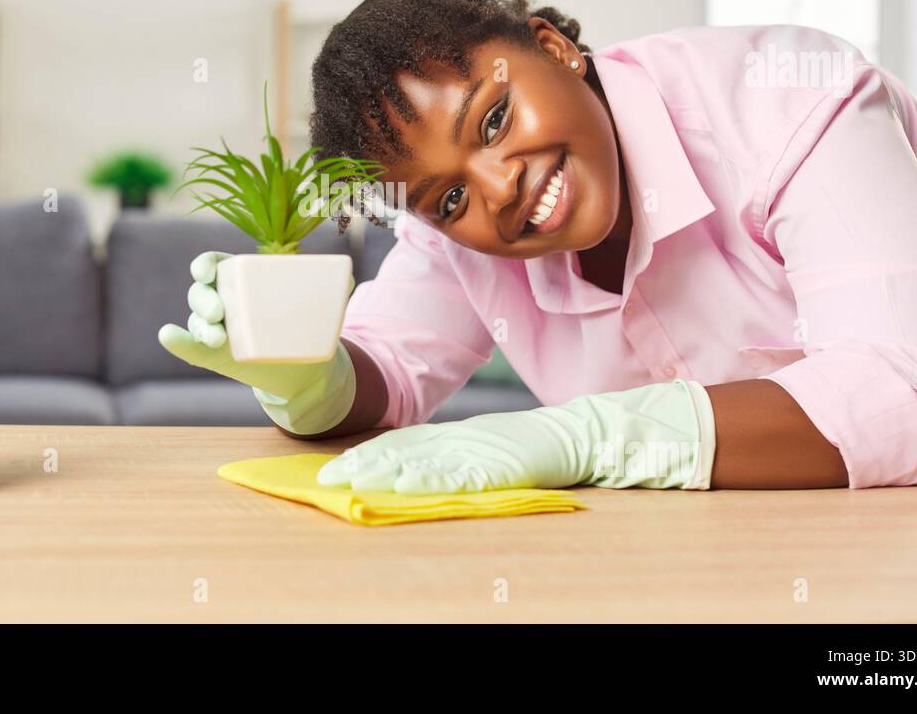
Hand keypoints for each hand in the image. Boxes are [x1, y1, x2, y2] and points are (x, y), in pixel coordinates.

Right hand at [157, 250, 356, 433]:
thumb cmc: (304, 323)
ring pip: (195, 320)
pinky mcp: (212, 355)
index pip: (213, 264)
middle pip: (200, 292)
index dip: (204, 264)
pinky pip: (187, 345)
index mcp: (240, 281)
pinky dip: (175, 340)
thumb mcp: (317, 305)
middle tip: (221, 311)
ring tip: (216, 337)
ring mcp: (215, 329)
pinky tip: (169, 335)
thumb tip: (347, 278)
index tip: (208, 270)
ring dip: (198, 325)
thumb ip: (331, 288)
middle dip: (203, 298)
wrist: (302, 365)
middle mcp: (222, 301)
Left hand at [317, 379, 715, 493]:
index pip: (405, 445)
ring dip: (382, 471)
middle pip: (402, 451)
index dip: (367, 455)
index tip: (334, 467)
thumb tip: (419, 470)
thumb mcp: (495, 448)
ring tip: (349, 481)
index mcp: (462, 435)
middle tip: (324, 475)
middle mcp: (465, 439)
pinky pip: (458, 473)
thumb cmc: (544, 446)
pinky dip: (427, 477)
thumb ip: (461, 456)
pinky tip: (403, 484)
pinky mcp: (501, 463)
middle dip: (361, 463)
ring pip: (422, 461)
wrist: (593, 432)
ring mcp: (483, 450)